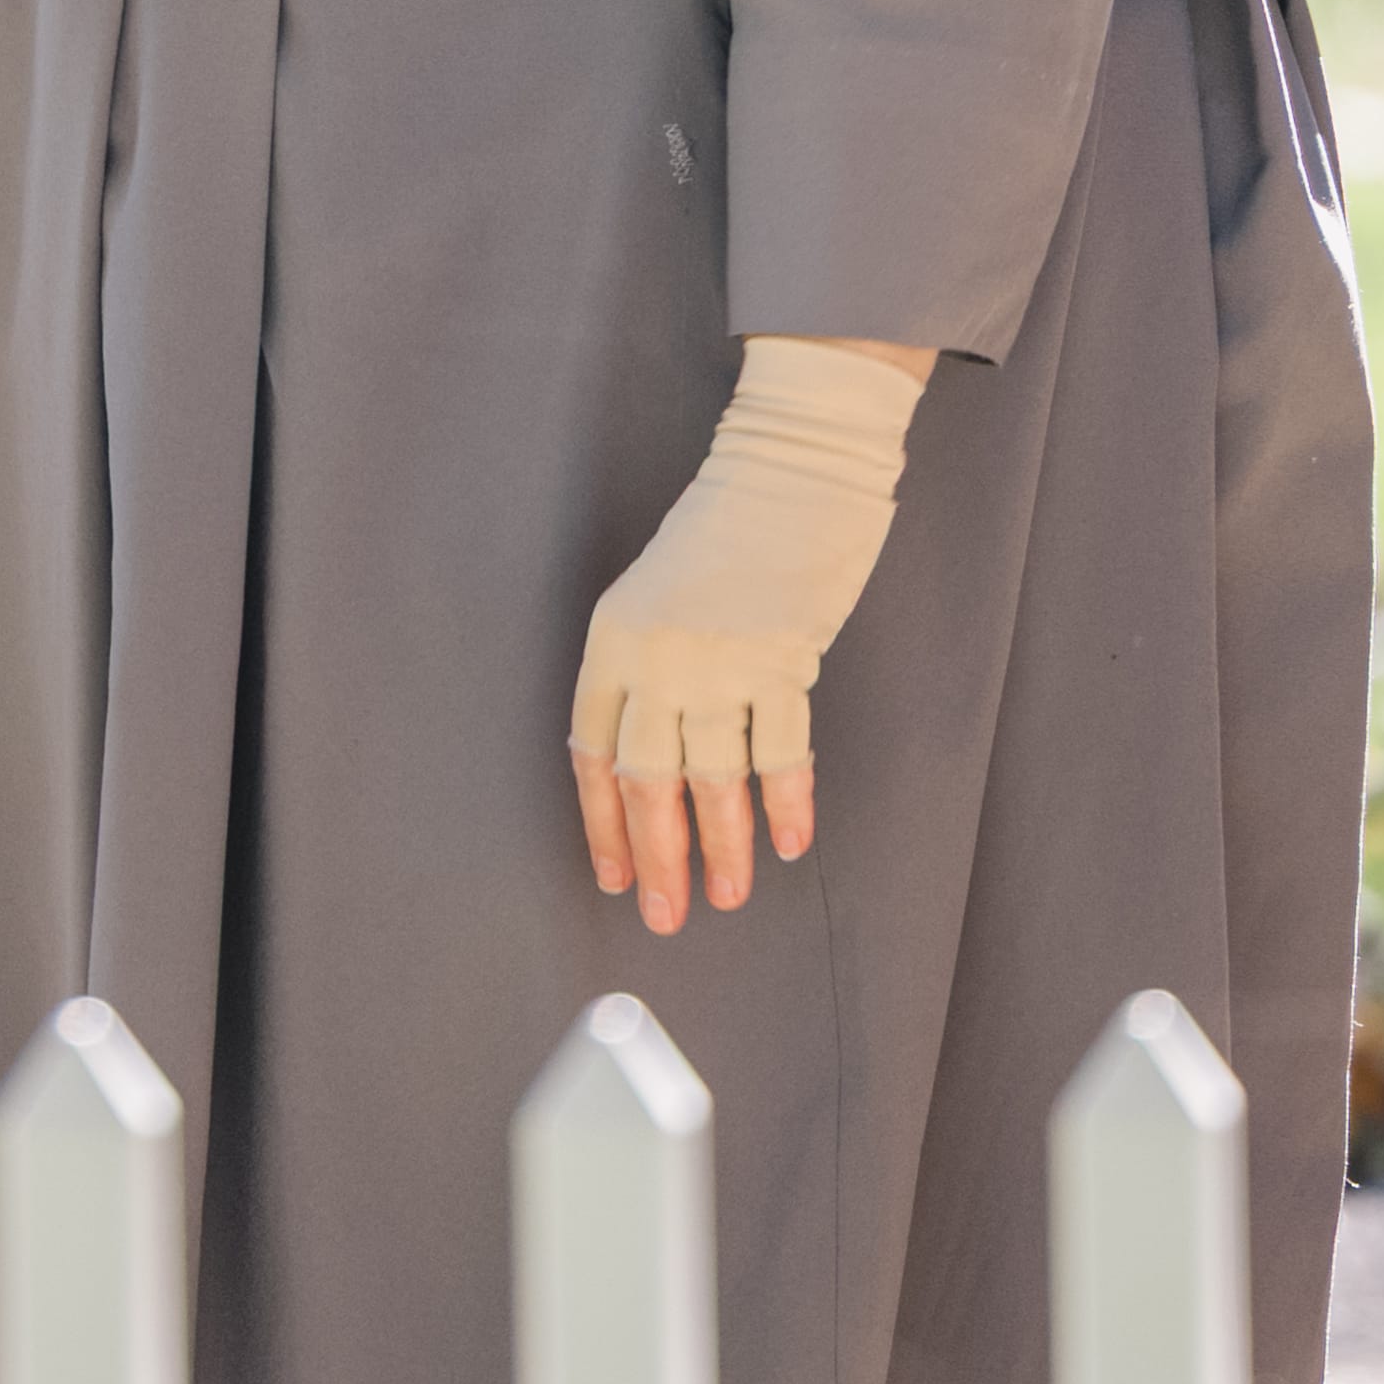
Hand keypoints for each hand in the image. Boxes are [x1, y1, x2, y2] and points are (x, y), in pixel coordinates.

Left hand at [566, 341, 929, 936]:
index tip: (616, 875)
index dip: (604, 823)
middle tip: (668, 914)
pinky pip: (780, 752)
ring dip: (722, 847)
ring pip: (714, 780)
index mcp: (611, 641)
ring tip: (729, 895)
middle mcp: (656, 658)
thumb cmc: (724, 529)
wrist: (790, 468)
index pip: (593, 754)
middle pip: (646, 780)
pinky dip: (786, 802)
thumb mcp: (655, 595)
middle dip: (657, 856)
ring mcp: (719, 662)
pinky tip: (789, 840)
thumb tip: (659, 767)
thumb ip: (648, 672)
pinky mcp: (782, 659)